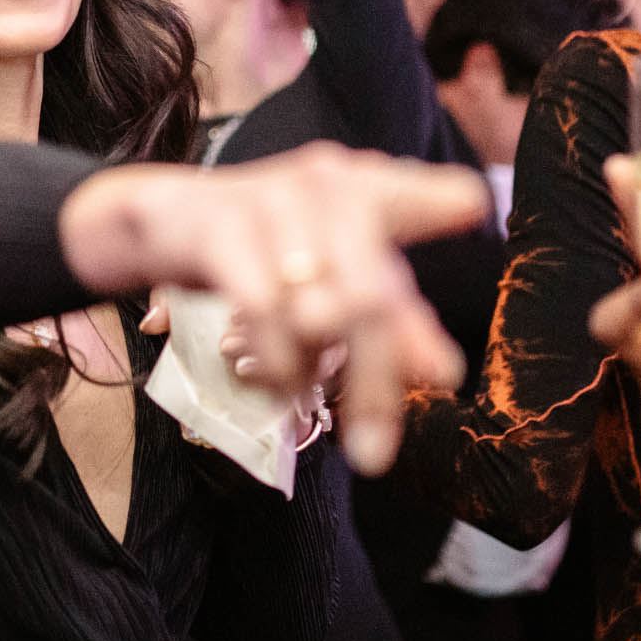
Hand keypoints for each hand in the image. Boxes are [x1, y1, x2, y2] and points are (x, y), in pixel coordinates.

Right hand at [63, 143, 484, 471]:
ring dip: (311, 373)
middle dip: (375, 387)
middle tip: (372, 455)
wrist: (169, 217)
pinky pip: (263, 311)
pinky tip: (272, 382)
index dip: (441, 201)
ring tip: (299, 391)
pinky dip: (273, 362)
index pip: (425, 192)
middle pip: (371, 300)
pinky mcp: (222, 225)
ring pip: (319, 311)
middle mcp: (328, 185)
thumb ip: (397, 321)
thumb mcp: (338, 276)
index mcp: (371, 191)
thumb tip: (445, 374)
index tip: (471, 210)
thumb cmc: (273, 249)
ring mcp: (273, 200)